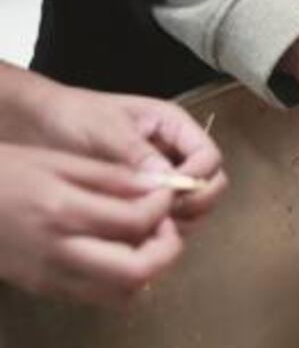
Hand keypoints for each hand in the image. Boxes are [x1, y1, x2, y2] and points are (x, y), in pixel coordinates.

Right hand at [0, 145, 182, 304]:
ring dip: (148, 270)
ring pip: (123, 294)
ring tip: (145, 241)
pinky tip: (119, 254)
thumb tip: (159, 186)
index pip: (136, 222)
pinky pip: (99, 297)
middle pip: (137, 271)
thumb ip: (110, 177)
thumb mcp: (55, 161)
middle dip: (166, 250)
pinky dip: (122, 282)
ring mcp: (51, 276)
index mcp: (63, 210)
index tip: (165, 194)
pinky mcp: (45, 289)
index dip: (163, 209)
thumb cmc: (1, 172)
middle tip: (165, 227)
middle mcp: (60, 251)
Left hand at [13, 80, 225, 222]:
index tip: (171, 192)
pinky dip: (159, 229)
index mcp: (175, 129)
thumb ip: (136, 152)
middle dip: (193, 202)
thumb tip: (168, 179)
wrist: (39, 128)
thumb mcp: (104, 127)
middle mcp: (178, 156)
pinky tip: (134, 231)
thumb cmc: (73, 117)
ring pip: (195, 209)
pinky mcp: (150, 202)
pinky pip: (170, 221)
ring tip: (146, 223)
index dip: (197, 177)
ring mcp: (166, 182)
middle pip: (211, 187)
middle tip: (162, 213)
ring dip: (178, 220)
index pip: (209, 157)